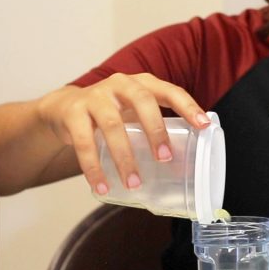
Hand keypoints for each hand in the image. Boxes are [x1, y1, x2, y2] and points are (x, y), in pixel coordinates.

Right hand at [35, 73, 209, 195]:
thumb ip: (156, 132)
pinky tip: (101, 186)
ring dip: (124, 157)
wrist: (64, 108)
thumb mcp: (135, 115)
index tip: (204, 125)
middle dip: (156, 131)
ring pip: (112, 125)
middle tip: (165, 159)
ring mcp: (95, 96)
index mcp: (143, 84)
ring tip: (134, 183)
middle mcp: (120, 84)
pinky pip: (84, 142)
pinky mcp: (72, 112)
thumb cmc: (113, 114)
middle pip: (142, 101)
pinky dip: (93, 167)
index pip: (170, 91)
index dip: (188, 107)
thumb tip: (183, 168)